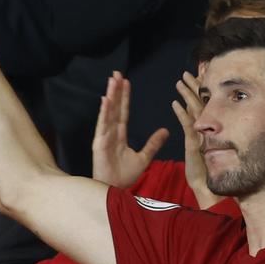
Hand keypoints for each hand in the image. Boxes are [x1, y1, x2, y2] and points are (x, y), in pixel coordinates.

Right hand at [92, 72, 167, 188]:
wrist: (114, 190)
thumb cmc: (124, 176)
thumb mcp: (143, 158)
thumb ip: (153, 144)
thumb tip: (165, 130)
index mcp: (119, 134)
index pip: (123, 111)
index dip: (124, 96)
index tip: (127, 81)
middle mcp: (110, 132)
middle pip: (114, 107)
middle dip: (116, 90)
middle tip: (117, 73)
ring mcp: (103, 137)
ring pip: (108, 112)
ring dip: (110, 96)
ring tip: (112, 80)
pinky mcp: (99, 144)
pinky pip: (102, 125)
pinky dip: (104, 112)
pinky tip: (105, 100)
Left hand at [171, 70, 218, 207]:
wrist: (207, 188)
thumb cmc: (205, 171)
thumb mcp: (203, 149)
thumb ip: (203, 135)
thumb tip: (202, 127)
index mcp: (206, 129)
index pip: (202, 105)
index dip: (199, 90)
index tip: (195, 77)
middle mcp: (206, 130)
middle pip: (200, 102)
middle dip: (194, 86)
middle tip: (187, 73)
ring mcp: (201, 136)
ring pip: (195, 110)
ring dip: (187, 94)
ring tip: (179, 81)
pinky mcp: (195, 144)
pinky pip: (188, 125)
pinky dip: (181, 113)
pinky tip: (174, 103)